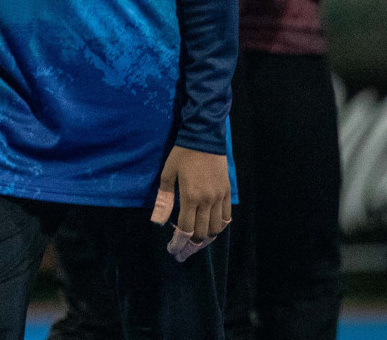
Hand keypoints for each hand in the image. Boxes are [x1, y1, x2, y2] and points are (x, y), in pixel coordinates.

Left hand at [152, 145, 230, 261]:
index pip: (187, 228)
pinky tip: (212, 227)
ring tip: (198, 239)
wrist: (205, 138)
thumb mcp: (168, 173)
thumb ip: (164, 198)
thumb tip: (158, 220)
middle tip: (185, 248)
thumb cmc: (182, 154)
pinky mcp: (227, 193)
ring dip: (207, 236)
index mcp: (190, 197)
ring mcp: (220, 197)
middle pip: (202, 231)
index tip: (174, 248)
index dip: (180, 241)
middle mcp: (207, 201)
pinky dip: (220, 225)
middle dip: (193, 243)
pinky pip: (227, 216)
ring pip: (216, 227)